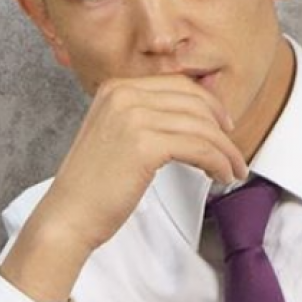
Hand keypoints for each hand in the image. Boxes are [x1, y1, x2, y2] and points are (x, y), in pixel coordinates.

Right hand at [0, 74, 247, 301]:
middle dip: (221, 127)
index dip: (208, 104)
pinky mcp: (144, 144)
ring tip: (233, 170)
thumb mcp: (116, 135)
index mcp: (116, 88)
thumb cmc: (93, 186)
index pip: (178, 85)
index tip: (223, 124)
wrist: (67, 216)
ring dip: (225, 150)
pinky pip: (199, 147)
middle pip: (193, 102)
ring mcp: (133, 117)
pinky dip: (217, 162)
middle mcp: (124, 95)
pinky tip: (220, 175)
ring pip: (201, 126)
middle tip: (233, 150)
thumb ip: (146, 117)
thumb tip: (193, 117)